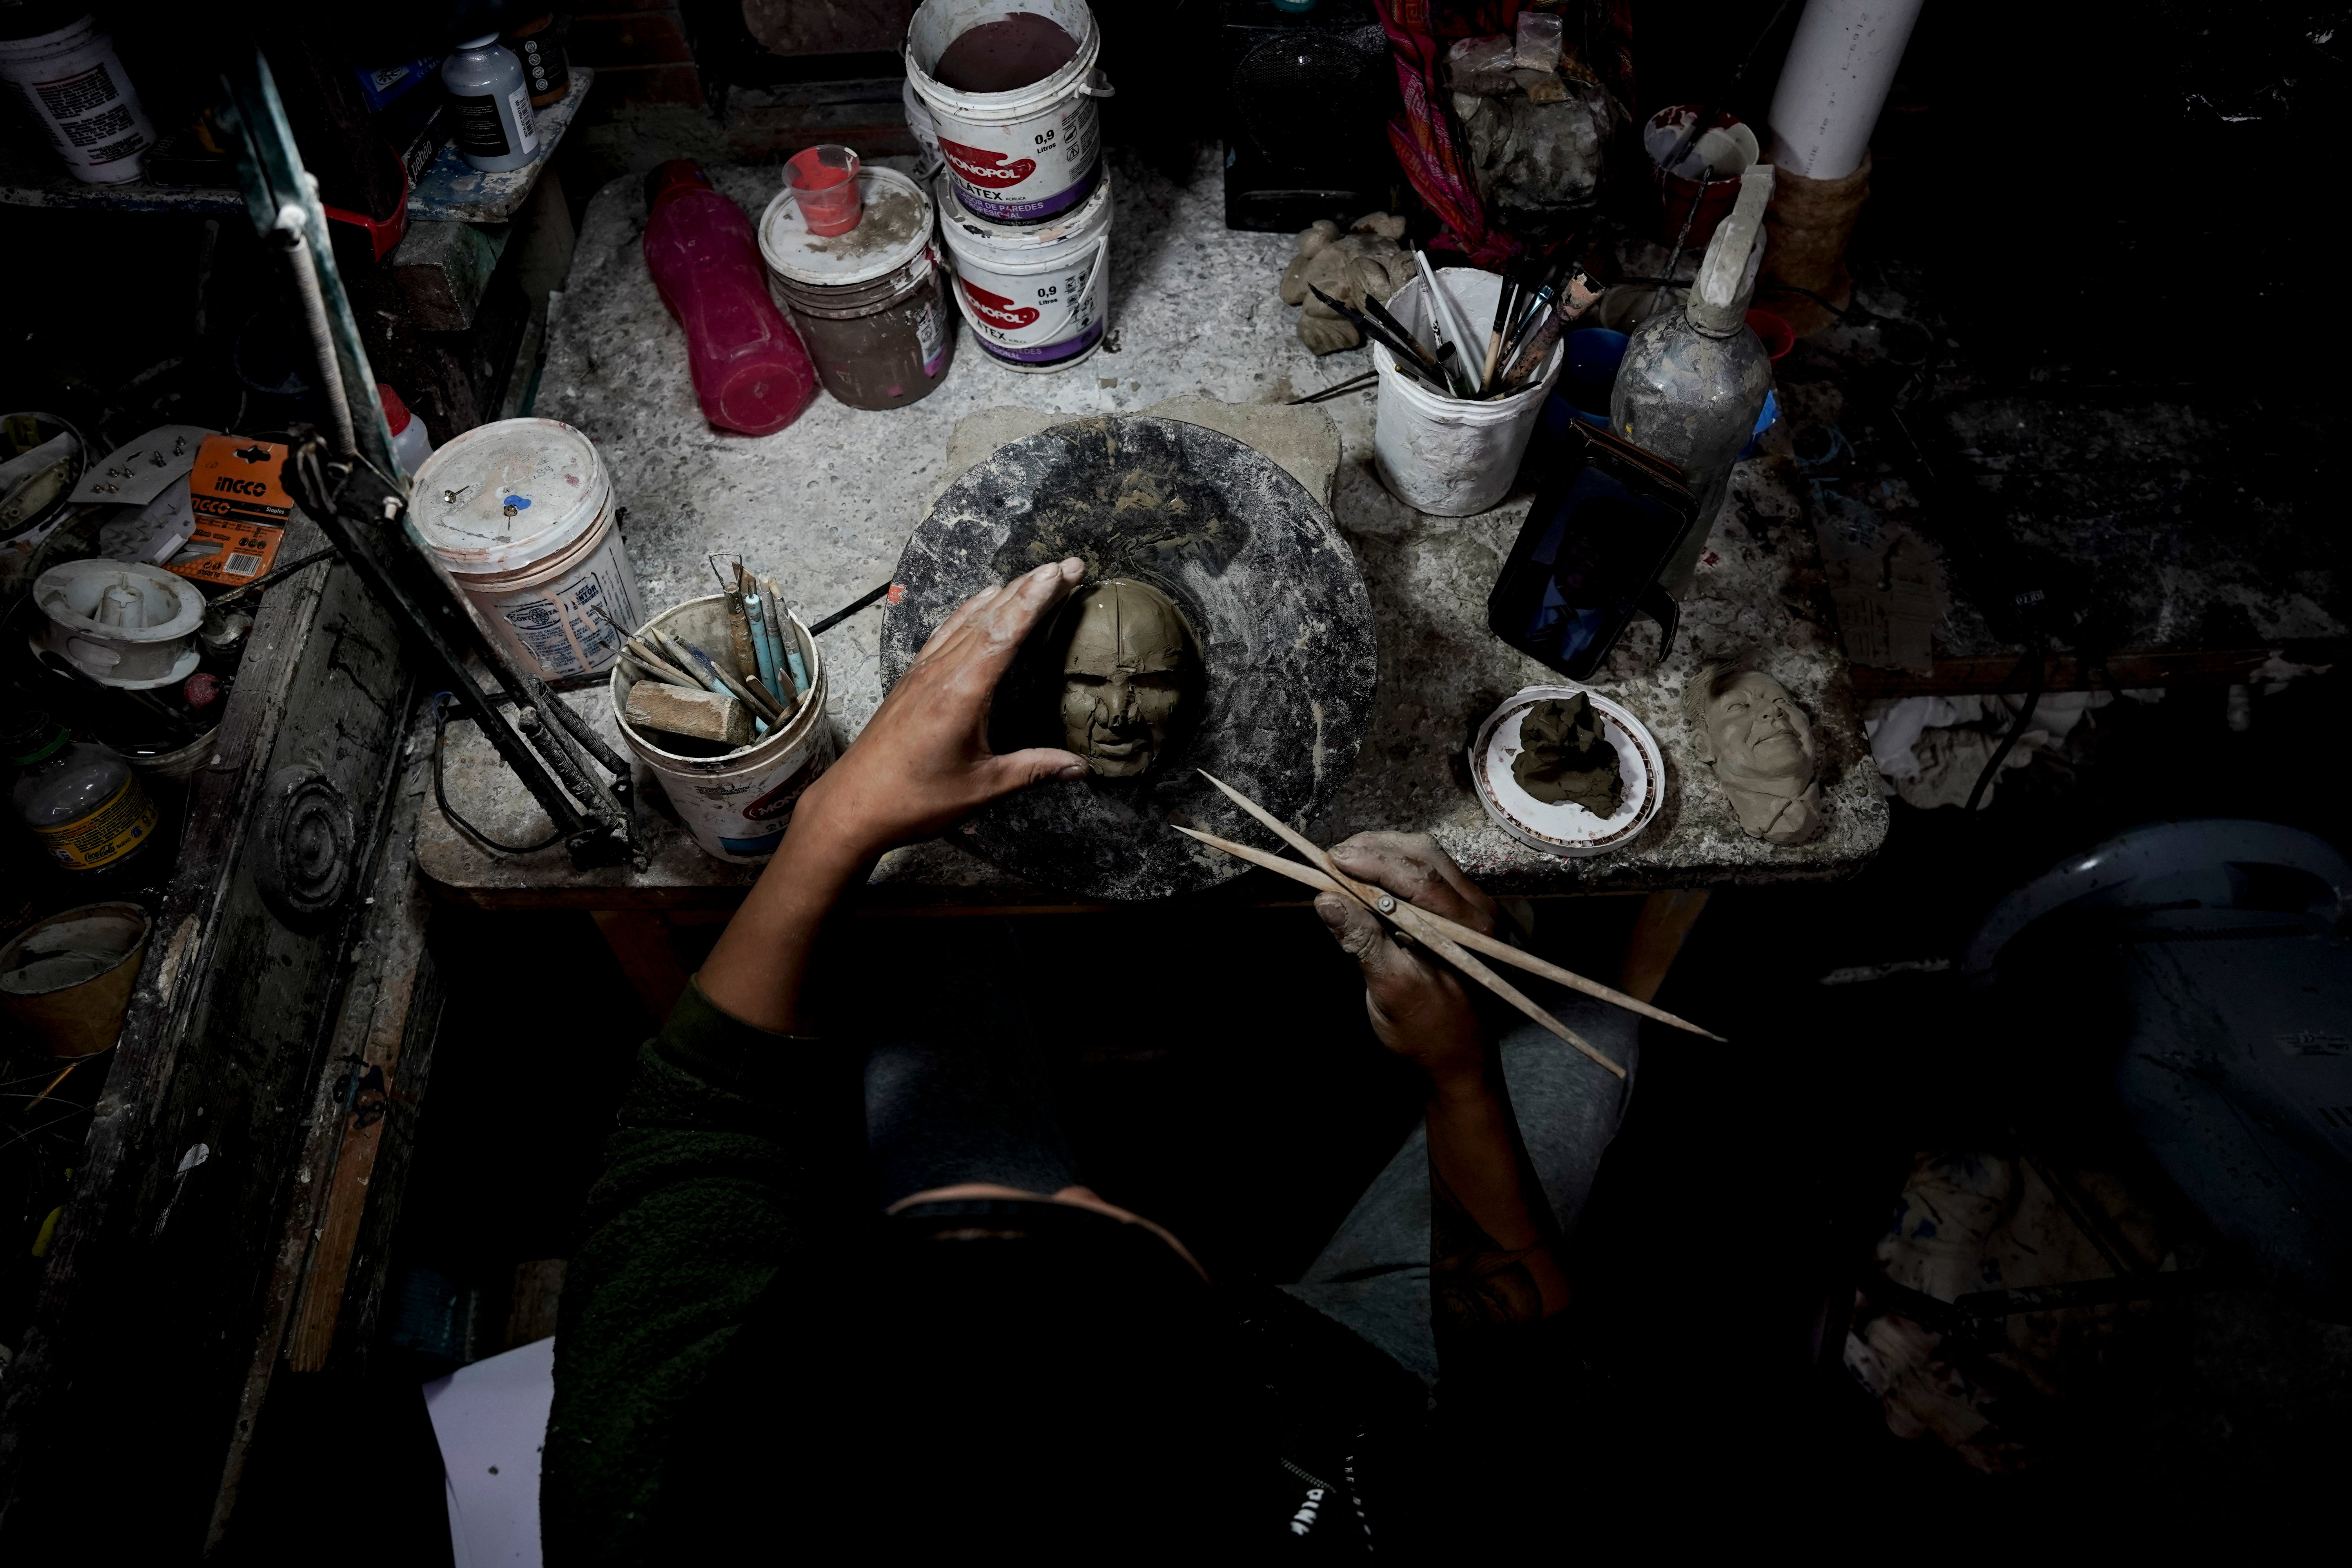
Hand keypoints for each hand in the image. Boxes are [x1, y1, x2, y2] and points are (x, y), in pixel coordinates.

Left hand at [795, 558, 1087, 859]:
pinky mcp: (911, 680)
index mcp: (961, 692)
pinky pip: (946, 632)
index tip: (1059, 572)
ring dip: (1003, 595)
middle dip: (1030, 587)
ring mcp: (923, 672)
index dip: (1035, 599)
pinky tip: (981, 603)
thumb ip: (1032, 771)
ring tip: (1034, 577)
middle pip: (990, 616)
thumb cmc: (913, 799)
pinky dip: (970, 611)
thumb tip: (1079, 768)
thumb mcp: (981, 788)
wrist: (852, 804)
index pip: (1004, 632)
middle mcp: (940, 672)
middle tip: (1066, 566)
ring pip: (967, 619)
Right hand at [1314, 832, 1501, 1089]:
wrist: (1456, 1059)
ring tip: (1344, 866)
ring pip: (1424, 859)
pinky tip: (1365, 880)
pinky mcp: (1458, 913)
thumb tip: (1327, 900)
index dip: (1372, 860)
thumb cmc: (1427, 1033)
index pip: (1418, 875)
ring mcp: (1471, 909)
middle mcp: (1478, 910)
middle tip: (1333, 859)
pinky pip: (1425, 875)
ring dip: (1381, 855)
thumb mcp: (1391, 989)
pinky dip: (1391, 870)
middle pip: (1423, 855)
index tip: (1332, 859)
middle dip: (1375, 849)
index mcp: (1470, 929)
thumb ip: (1363, 941)